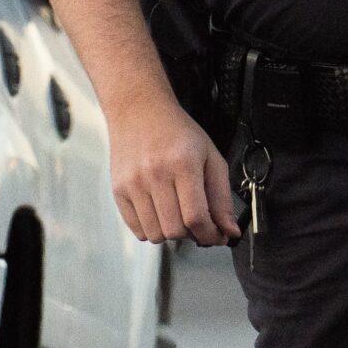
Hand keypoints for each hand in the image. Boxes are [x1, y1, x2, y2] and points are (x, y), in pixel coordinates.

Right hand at [107, 96, 240, 247]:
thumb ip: (221, 196)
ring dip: (171, 233)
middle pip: (175, 230)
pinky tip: (160, 212)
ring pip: (156, 235)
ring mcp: (133, 184)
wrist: (139, 111)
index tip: (216, 236)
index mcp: (183, 164)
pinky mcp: (119, 191)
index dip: (210, 235)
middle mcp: (155, 174)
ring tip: (177, 214)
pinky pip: (137, 230)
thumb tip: (229, 229)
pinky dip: (152, 230)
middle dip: (192, 234)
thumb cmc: (176, 131)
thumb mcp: (210, 156)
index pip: (196, 217)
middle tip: (198, 222)